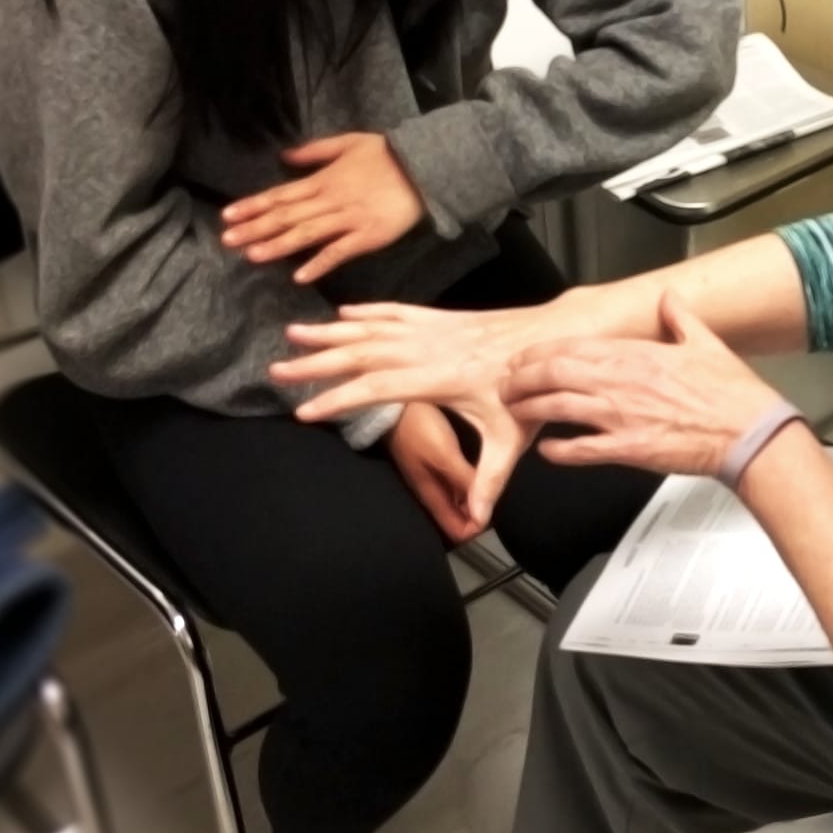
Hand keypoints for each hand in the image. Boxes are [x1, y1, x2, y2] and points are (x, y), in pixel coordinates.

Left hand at [222, 133, 424, 282]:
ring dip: (278, 246)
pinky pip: (339, 252)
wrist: (424, 168)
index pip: (281, 194)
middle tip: (227, 241)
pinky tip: (300, 276)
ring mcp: (348, 220)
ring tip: (252, 256)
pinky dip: (319, 264)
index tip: (228, 216)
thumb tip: (284, 156)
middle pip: (287, 216)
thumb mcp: (349, 142)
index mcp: (323, 179)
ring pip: (307, 235)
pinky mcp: (368, 237)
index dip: (253, 205)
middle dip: (255, 228)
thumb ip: (315, 150)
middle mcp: (330, 200)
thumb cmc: (386, 154)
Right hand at [274, 303, 540, 526]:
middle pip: (362, 354)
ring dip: (331, 332)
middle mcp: (429, 349)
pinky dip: (365, 312)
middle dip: (317, 363)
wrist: (553, 335)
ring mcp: (432, 330)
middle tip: (278, 369)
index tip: (306, 411)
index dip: (340, 399)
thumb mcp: (512, 438)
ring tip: (292, 332)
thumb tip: (479, 520)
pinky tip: (342, 314)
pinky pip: (394, 312)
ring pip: (372, 329)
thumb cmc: (531, 388)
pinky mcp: (439, 318)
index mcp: (440, 378)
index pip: (379, 388)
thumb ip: (491, 479)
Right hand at [388, 403, 487, 545]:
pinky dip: (469, 480)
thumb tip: (482, 513)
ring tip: (495, 481)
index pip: (455, 531)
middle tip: (500, 495)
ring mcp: (432, 472)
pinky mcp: (435, 457)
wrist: (393, 400)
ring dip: (475, 496)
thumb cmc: (418, 427)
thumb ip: (462, 481)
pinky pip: (456, 479)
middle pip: (459, 515)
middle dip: (478, 512)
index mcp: (430, 494)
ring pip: (459, 497)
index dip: (476, 529)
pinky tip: (483, 468)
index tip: (495, 514)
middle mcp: (431, 488)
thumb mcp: (444, 454)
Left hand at [504, 293, 783, 476]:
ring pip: (559, 407)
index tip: (526, 356)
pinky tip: (548, 451)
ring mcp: (622, 416)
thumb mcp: (706, 341)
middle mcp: (622, 382)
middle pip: (556, 373)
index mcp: (637, 354)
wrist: (749, 431)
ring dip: (530, 409)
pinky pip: (583, 450)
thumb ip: (680, 317)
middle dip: (523, 378)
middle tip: (506, 384)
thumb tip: (669, 298)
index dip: (542, 352)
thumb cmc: (731, 393)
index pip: (575, 347)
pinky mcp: (629, 448)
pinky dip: (560, 450)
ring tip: (514, 412)